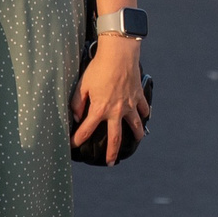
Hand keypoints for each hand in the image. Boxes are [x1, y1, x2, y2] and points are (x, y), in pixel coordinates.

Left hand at [72, 36, 149, 163]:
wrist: (119, 55)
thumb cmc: (98, 68)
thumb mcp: (82, 85)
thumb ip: (77, 102)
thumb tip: (75, 116)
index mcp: (99, 109)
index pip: (86, 130)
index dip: (77, 139)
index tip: (73, 145)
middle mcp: (116, 111)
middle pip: (115, 138)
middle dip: (112, 153)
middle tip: (111, 162)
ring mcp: (129, 105)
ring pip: (135, 126)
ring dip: (136, 135)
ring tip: (136, 140)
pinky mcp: (138, 96)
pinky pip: (143, 108)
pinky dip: (144, 113)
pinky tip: (144, 116)